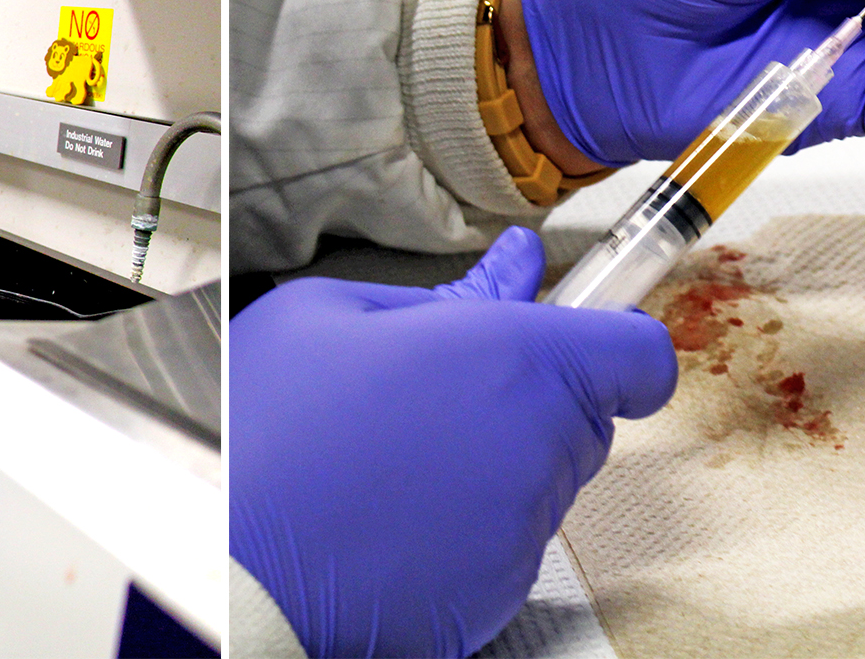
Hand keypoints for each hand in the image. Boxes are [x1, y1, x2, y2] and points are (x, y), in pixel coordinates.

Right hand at [232, 227, 676, 657]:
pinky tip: (388, 517)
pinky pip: (504, 547)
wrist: (226, 566)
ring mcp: (522, 528)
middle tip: (431, 399)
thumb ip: (442, 293)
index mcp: (512, 359)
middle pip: (584, 418)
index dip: (614, 347)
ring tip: (390, 462)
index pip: (639, 357)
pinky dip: (464, 533)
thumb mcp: (324, 316)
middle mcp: (538, 446)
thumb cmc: (263, 438)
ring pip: (540, 483)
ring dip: (490, 466)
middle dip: (526, 402)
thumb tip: (508, 271)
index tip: (581, 345)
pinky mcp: (498, 594)